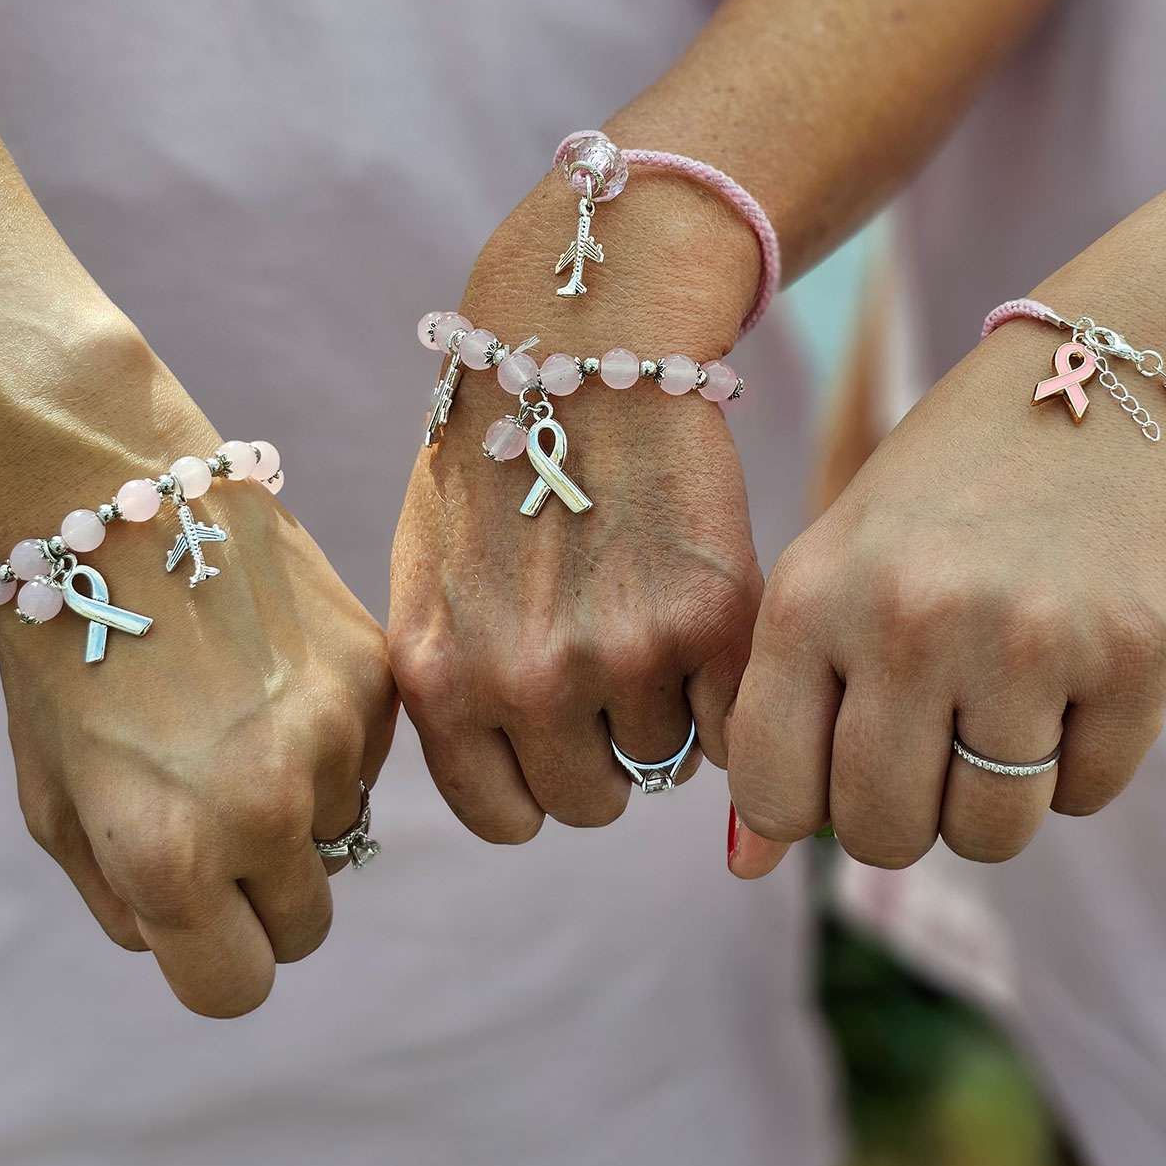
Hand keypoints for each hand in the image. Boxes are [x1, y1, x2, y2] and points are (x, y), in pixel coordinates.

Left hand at [0, 332, 396, 1016]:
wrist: (124, 505)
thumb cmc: (69, 655)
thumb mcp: (55, 800)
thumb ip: (127, 898)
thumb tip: (202, 934)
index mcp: (170, 855)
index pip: (235, 987)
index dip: (218, 963)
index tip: (211, 924)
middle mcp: (265, 808)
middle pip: (305, 925)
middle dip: (268, 895)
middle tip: (228, 823)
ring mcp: (333, 739)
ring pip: (342, 833)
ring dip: (303, 808)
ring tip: (244, 726)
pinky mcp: (375, 678)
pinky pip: (371, 758)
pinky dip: (335, 742)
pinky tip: (277, 680)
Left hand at [389, 173, 762, 839]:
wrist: (580, 347)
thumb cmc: (498, 458)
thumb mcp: (432, 578)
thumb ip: (454, 686)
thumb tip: (506, 775)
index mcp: (439, 677)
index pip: (506, 819)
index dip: (541, 783)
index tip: (564, 741)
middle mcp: (523, 680)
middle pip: (592, 802)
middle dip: (608, 754)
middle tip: (620, 679)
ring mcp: (619, 653)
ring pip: (666, 762)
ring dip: (668, 714)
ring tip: (656, 626)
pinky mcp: (709, 615)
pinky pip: (733, 720)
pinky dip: (728, 690)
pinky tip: (704, 622)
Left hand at [727, 319, 1165, 874]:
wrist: (1094, 384)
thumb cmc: (942, 489)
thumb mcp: (834, 565)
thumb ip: (784, 705)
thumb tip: (748, 866)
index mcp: (813, 593)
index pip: (774, 789)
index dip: (800, 811)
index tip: (833, 778)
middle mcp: (911, 620)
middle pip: (883, 831)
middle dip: (900, 818)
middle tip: (925, 753)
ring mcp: (1029, 639)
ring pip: (990, 834)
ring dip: (990, 801)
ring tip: (997, 712)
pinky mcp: (1135, 654)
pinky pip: (1086, 796)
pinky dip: (1075, 764)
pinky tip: (1069, 679)